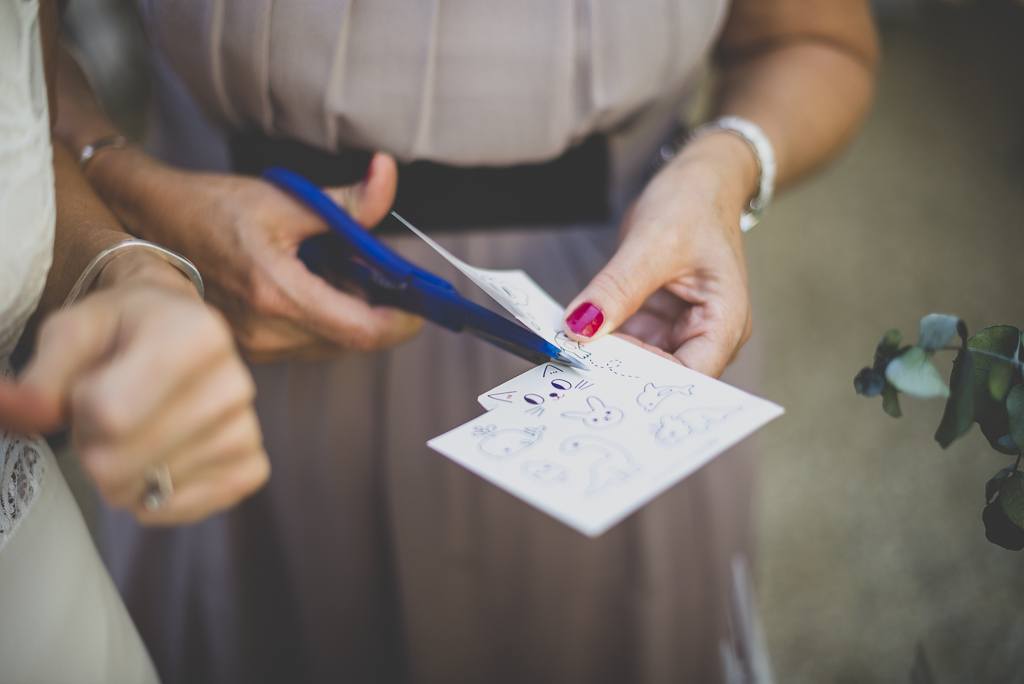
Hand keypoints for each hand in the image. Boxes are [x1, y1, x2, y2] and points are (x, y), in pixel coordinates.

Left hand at [1, 252, 268, 524]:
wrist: (179, 329)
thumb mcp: (75, 331)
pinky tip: (158, 461)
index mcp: (197, 336)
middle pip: (122, 462)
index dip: (80, 410)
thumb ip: (40, 375)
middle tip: (108, 416)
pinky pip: (189, 508)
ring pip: (149, 488)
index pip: (109, 413)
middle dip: (95, 448)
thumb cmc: (124, 330)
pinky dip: (158, 498)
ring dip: (125, 470)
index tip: (92, 384)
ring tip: (138, 430)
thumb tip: (16, 411)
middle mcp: (234, 383)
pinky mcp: (252, 466)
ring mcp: (247, 428)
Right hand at [93, 151, 422, 362]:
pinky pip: (307, 343)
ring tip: (335, 270)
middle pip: (352, 339)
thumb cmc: (214, 207)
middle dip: (376, 310)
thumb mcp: (288, 197)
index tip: (421, 303)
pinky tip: (311, 284)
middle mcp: (266, 331)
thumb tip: (387, 177)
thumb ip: (349, 201)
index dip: (403, 322)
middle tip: (376, 271)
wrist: (152, 224)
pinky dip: (323, 318)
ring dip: (349, 313)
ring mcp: (255, 346)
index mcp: (277, 292)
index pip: (363, 331)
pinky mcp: (251, 349)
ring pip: (332, 343)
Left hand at [562, 133, 757, 377]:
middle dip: (622, 374)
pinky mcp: (656, 320)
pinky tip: (577, 338)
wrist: (697, 181)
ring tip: (570, 354)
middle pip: (664, 375)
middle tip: (576, 368)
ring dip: (607, 358)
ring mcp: (680, 329)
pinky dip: (603, 340)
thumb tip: (580, 327)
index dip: (649, 384)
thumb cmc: (694, 204)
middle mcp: (707, 333)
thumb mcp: (652, 244)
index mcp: (726, 321)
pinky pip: (626, 342)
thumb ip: (617, 289)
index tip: (603, 379)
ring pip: (640, 362)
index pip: (691, 376)